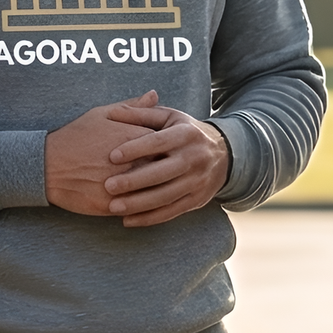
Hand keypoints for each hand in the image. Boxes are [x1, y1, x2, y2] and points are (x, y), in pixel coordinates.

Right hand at [47, 93, 171, 215]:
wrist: (46, 165)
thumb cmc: (74, 137)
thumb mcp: (102, 114)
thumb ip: (133, 107)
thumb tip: (155, 95)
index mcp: (134, 138)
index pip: (168, 144)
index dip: (170, 148)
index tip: (170, 151)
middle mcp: (132, 163)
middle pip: (165, 169)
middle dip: (168, 170)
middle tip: (170, 171)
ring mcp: (123, 186)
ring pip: (154, 192)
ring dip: (159, 191)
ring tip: (158, 189)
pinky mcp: (113, 206)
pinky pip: (137, 210)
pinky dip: (143, 208)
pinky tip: (144, 205)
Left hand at [101, 92, 231, 227]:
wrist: (224, 154)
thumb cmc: (184, 132)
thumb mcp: (168, 117)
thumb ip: (141, 114)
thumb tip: (112, 111)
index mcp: (186, 134)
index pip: (158, 142)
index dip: (135, 149)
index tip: (112, 156)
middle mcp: (195, 158)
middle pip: (163, 172)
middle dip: (135, 181)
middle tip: (108, 186)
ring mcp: (197, 181)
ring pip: (166, 196)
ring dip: (139, 204)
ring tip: (113, 207)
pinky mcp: (197, 199)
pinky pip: (172, 211)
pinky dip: (149, 218)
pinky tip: (128, 220)